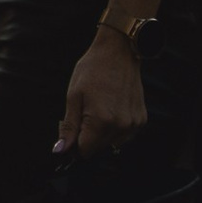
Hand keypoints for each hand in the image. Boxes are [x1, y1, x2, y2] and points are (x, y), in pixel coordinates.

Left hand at [57, 33, 145, 158]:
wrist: (119, 51)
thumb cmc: (92, 70)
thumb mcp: (73, 96)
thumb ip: (69, 127)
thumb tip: (60, 151)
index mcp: (101, 121)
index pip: (84, 151)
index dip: (74, 143)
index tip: (70, 127)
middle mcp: (120, 126)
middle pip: (97, 149)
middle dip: (87, 137)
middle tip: (83, 112)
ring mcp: (133, 124)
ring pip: (111, 143)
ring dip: (101, 133)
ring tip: (98, 107)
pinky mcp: (141, 120)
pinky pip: (123, 135)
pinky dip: (115, 127)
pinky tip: (111, 108)